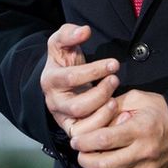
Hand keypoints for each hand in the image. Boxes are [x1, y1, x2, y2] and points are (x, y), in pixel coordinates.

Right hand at [41, 24, 119, 139]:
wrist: (63, 80)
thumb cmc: (64, 59)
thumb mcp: (62, 41)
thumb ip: (70, 32)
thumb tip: (84, 31)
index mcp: (49, 80)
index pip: (70, 77)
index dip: (94, 70)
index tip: (114, 63)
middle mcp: (53, 102)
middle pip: (78, 106)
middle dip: (101, 93)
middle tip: (116, 80)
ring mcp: (63, 118)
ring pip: (84, 125)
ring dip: (104, 113)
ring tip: (116, 99)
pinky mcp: (73, 129)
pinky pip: (88, 136)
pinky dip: (104, 127)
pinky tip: (117, 113)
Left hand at [70, 90, 167, 167]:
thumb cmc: (161, 112)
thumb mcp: (138, 99)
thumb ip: (114, 105)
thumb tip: (92, 116)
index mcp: (140, 130)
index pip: (104, 140)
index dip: (84, 141)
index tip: (76, 139)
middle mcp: (143, 153)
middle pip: (104, 165)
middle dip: (85, 159)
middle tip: (79, 151)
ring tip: (90, 158)